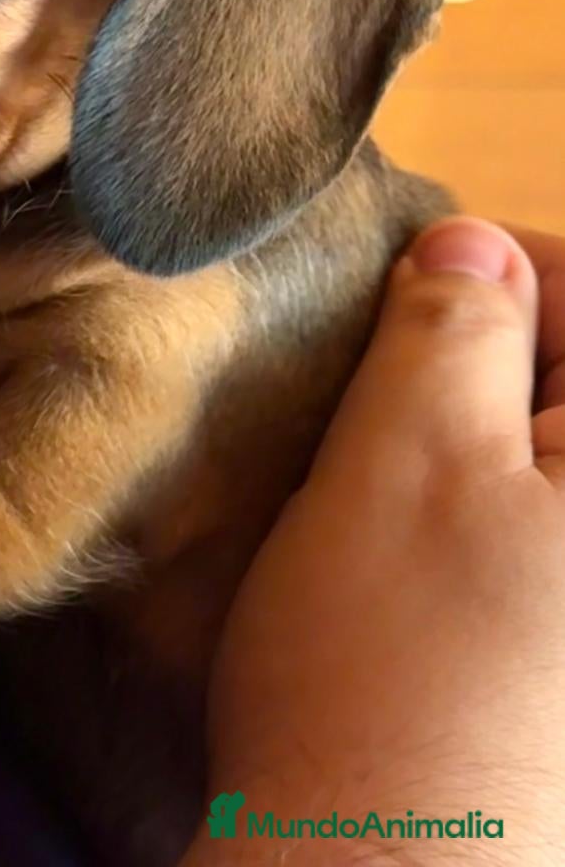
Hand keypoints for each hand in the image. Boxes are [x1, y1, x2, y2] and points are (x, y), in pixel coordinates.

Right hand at [184, 218, 564, 865]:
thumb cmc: (388, 682)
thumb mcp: (399, 461)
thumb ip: (450, 326)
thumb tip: (473, 245)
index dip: (490, 276)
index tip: (398, 308)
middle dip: (479, 377)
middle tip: (380, 424)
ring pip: (551, 476)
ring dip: (478, 462)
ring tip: (394, 518)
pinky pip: (543, 560)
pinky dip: (493, 542)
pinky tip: (430, 594)